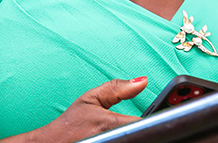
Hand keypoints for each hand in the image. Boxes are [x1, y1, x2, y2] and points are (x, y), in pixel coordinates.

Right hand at [0, 77, 147, 142]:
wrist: (55, 142)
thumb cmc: (72, 124)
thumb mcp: (90, 100)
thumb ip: (117, 89)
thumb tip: (142, 80)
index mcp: (112, 123)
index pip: (149, 124)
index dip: (158, 118)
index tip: (162, 113)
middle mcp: (116, 138)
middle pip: (147, 134)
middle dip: (150, 129)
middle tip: (137, 122)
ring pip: (141, 139)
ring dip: (142, 135)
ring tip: (126, 128)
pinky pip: (134, 142)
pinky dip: (133, 139)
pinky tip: (126, 135)